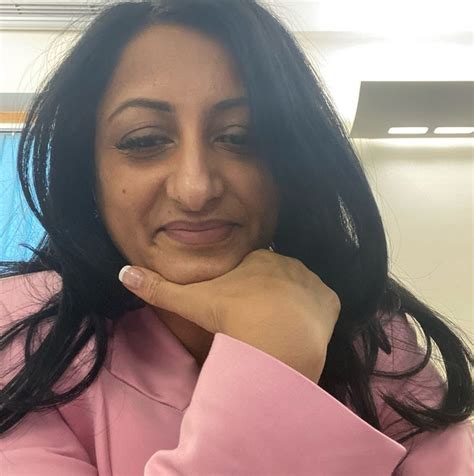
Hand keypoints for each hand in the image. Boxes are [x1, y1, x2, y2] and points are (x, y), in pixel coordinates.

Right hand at [118, 249, 340, 382]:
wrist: (276, 337)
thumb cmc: (232, 315)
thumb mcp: (191, 301)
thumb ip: (159, 287)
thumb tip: (123, 272)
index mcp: (257, 260)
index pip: (251, 273)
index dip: (244, 293)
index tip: (239, 312)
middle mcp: (288, 263)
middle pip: (276, 281)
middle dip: (268, 298)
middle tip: (258, 324)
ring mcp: (312, 281)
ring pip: (299, 292)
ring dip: (291, 307)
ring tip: (278, 330)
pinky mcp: (330, 301)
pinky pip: (322, 306)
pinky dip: (314, 317)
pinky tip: (301, 331)